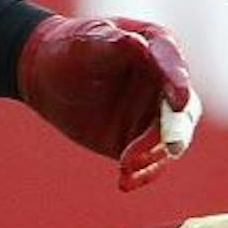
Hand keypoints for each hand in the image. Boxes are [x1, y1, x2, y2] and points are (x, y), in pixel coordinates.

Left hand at [16, 15, 200, 190]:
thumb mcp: (82, 45)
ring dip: (152, 155)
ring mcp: (156, 116)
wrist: (47, 78)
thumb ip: (110, 44)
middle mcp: (165, 84)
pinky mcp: (143, 143)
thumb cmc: (66, 51)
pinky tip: (124, 183)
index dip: (177, 84)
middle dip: (174, 130)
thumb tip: (138, 45)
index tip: (179, 102)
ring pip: (168, 141)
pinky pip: (150, 162)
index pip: (172, 66)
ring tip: (126, 165)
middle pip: (181, 111)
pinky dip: (142, 175)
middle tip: (170, 146)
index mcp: (156, 49)